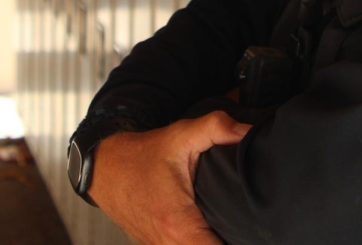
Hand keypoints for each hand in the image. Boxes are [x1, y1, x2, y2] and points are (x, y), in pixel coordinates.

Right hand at [89, 111, 251, 243]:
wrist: (106, 168)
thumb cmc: (142, 155)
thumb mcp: (182, 134)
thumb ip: (217, 128)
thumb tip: (249, 130)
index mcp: (179, 225)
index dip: (239, 242)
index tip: (254, 232)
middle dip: (231, 240)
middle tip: (249, 226)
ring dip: (214, 241)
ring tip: (234, 227)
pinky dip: (199, 240)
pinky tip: (214, 228)